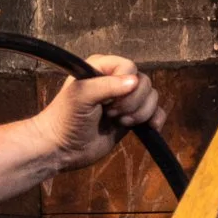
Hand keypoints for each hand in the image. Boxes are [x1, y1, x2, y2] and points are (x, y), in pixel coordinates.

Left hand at [33, 55, 165, 172]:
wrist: (61, 149)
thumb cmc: (65, 119)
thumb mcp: (81, 96)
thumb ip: (106, 86)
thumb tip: (135, 82)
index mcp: (102, 68)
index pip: (130, 67)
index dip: (124, 86)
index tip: (107, 102)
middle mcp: (115, 81)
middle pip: (144, 83)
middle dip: (132, 102)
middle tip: (111, 114)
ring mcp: (124, 100)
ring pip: (151, 97)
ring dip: (140, 113)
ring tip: (119, 122)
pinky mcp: (130, 118)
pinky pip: (154, 112)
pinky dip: (155, 119)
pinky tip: (150, 127)